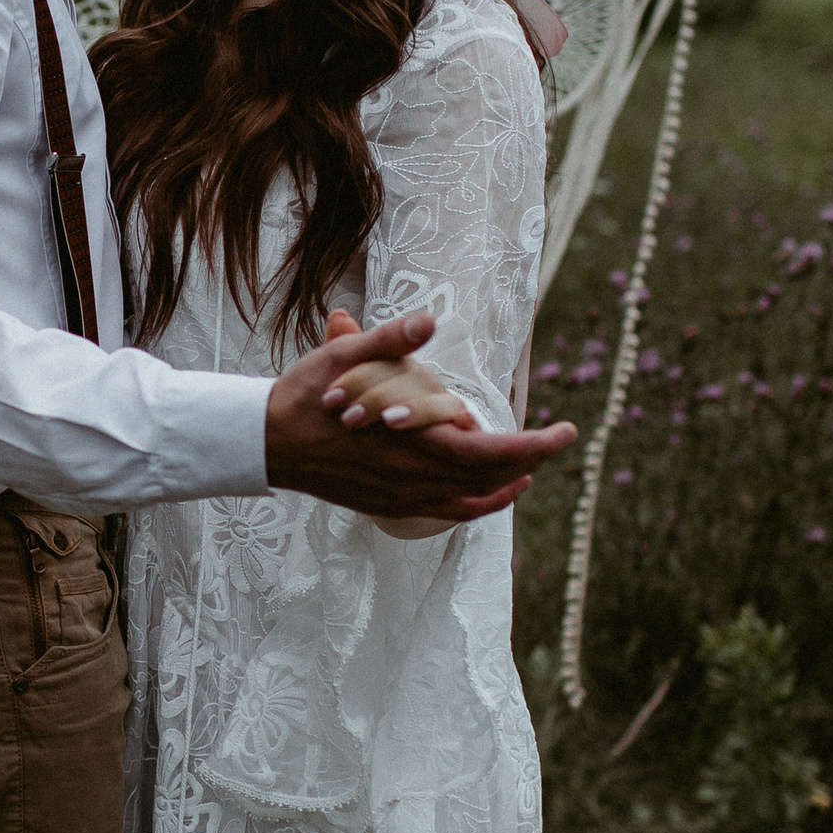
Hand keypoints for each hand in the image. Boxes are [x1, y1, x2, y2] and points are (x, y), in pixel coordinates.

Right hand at [263, 313, 576, 523]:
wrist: (264, 442)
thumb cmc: (307, 396)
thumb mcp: (346, 357)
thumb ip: (391, 340)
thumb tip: (430, 319)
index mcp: (414, 444)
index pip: (494, 454)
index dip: (537, 445)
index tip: (568, 431)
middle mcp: (414, 480)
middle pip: (492, 479)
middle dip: (531, 459)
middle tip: (557, 439)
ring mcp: (401, 498)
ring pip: (473, 500)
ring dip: (507, 483)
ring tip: (530, 465)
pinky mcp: (388, 506)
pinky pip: (447, 512)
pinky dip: (477, 504)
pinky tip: (486, 493)